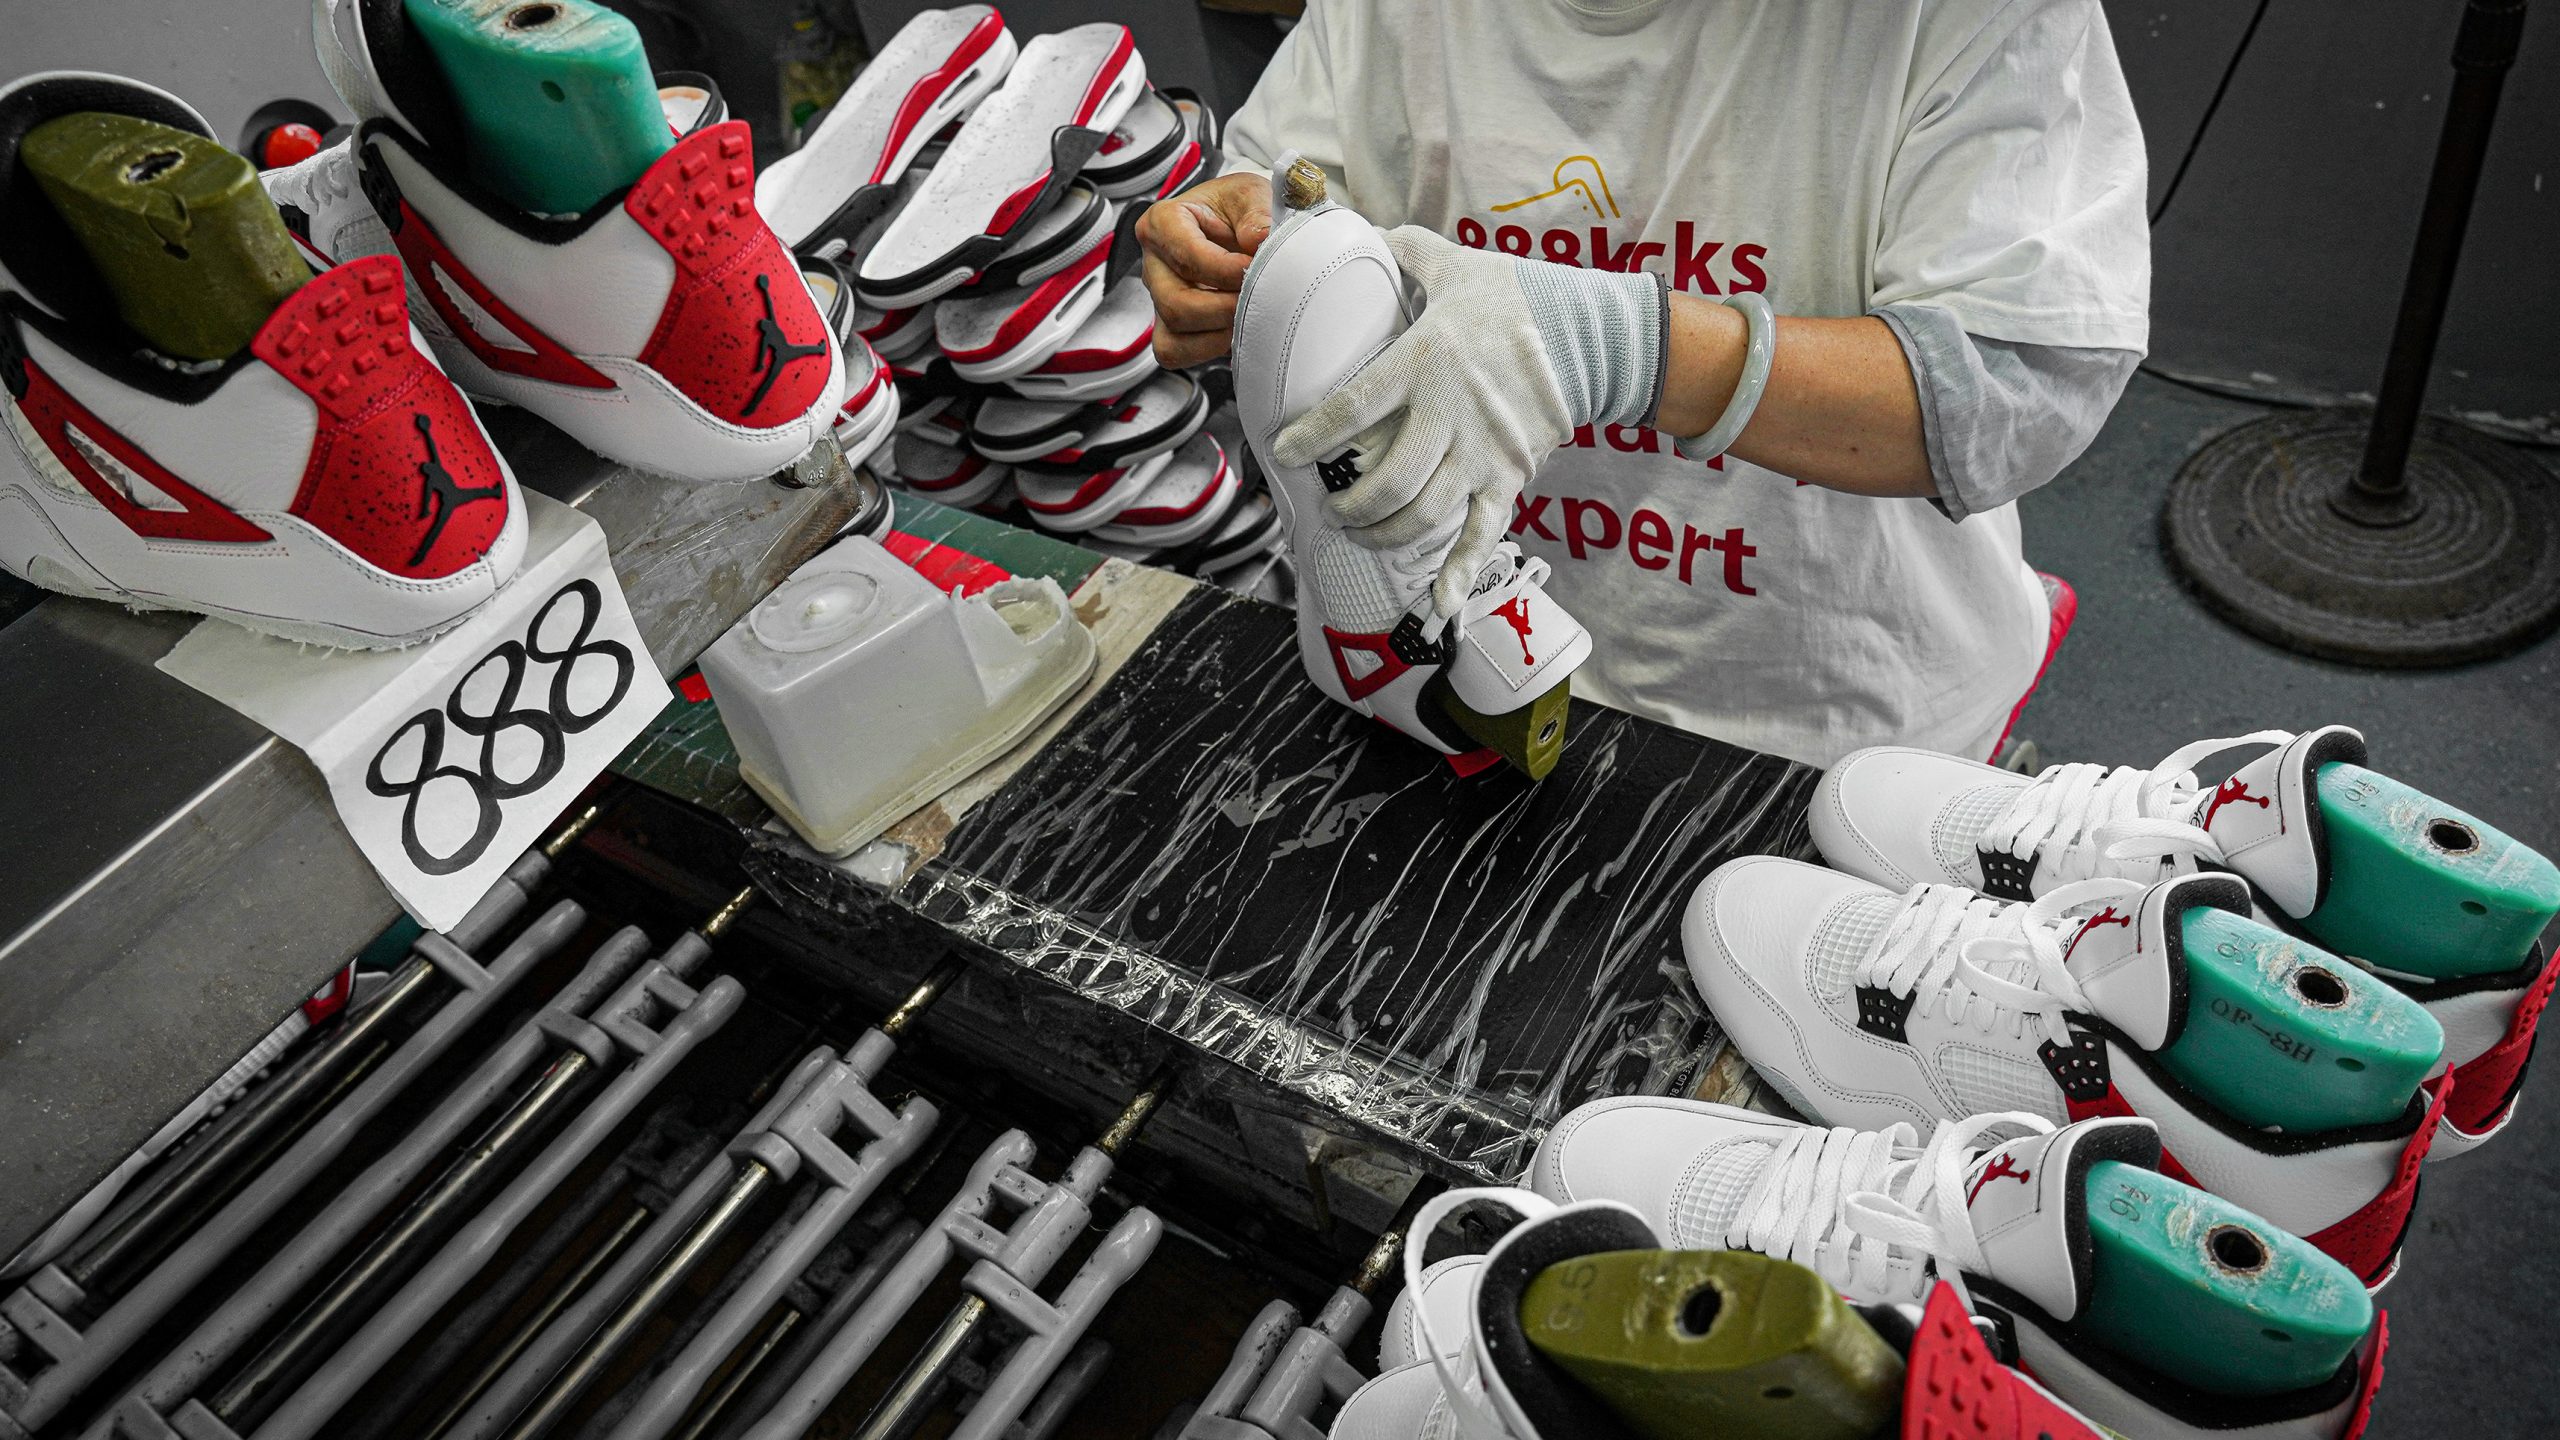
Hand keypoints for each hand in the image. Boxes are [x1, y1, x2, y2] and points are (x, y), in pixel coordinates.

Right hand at [1135, 172, 1272, 367]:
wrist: (1238, 225)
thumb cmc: (1236, 209)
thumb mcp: (1251, 193)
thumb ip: (1257, 211)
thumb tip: (1259, 239)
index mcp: (1164, 222)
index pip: (1186, 255)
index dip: (1225, 270)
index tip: (1253, 267)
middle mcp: (1154, 262)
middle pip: (1175, 304)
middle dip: (1223, 308)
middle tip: (1255, 297)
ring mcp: (1159, 296)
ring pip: (1173, 333)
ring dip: (1218, 331)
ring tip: (1247, 312)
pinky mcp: (1169, 325)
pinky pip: (1175, 351)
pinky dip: (1207, 348)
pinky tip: (1232, 329)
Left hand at [1271, 226, 1580, 616]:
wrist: (1586, 331)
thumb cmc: (1507, 296)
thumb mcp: (1450, 263)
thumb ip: (1400, 250)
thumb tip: (1355, 229)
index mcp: (1425, 361)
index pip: (1353, 407)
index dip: (1313, 436)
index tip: (1284, 449)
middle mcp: (1451, 415)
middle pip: (1386, 481)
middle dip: (1348, 504)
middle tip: (1330, 502)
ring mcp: (1482, 453)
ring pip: (1422, 514)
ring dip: (1381, 533)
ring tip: (1359, 530)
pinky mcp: (1510, 478)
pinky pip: (1481, 535)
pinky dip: (1458, 575)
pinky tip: (1435, 607)